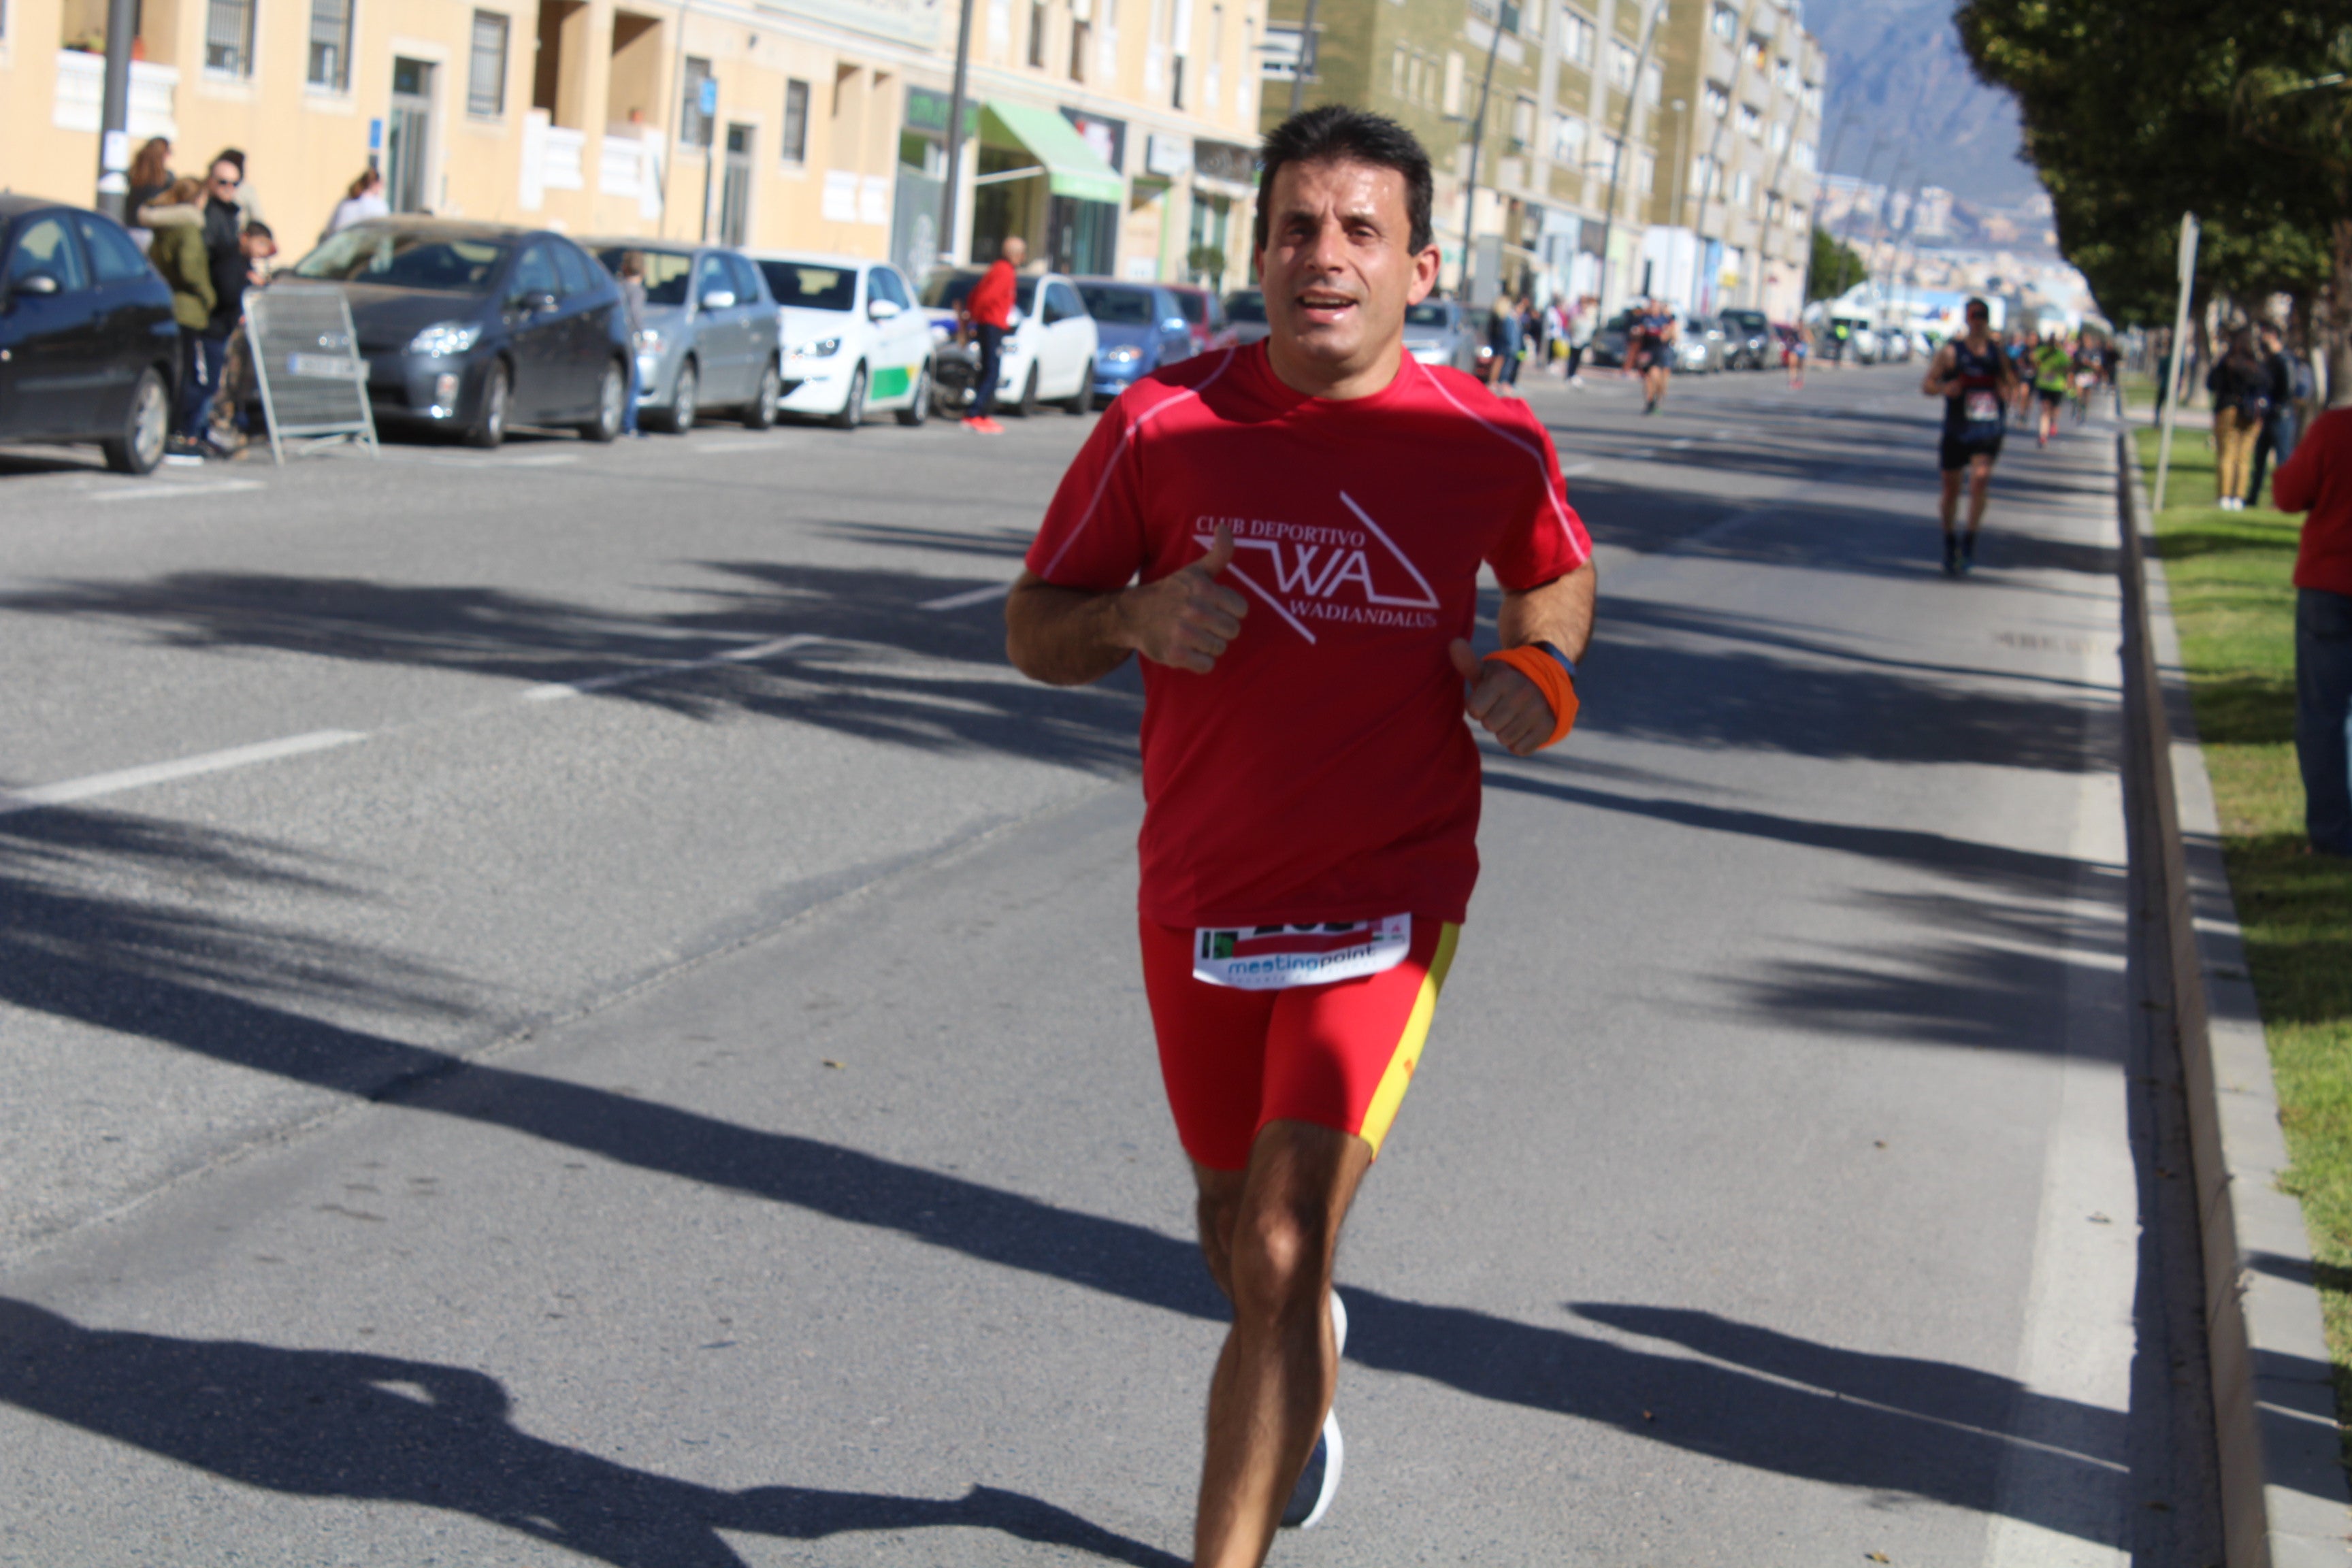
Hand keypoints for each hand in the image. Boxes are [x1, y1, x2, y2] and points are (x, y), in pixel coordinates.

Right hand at [1116, 524, 1248, 673]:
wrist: (1134, 615)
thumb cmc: (1173, 592)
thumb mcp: (1195, 570)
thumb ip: (1218, 552)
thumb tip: (1224, 526)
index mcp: (1204, 588)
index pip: (1241, 610)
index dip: (1230, 611)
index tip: (1214, 608)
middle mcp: (1194, 609)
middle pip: (1233, 630)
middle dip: (1220, 629)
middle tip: (1202, 623)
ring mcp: (1184, 633)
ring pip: (1220, 648)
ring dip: (1209, 645)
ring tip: (1193, 635)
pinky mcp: (1175, 654)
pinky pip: (1206, 665)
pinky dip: (1200, 661)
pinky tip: (1187, 649)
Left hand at [1450, 639, 1556, 755]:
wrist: (1541, 684)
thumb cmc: (1503, 682)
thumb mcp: (1486, 672)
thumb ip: (1467, 663)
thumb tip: (1453, 643)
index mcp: (1503, 679)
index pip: (1474, 711)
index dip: (1476, 708)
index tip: (1487, 698)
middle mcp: (1523, 693)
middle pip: (1489, 725)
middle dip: (1491, 719)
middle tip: (1501, 707)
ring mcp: (1538, 710)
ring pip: (1504, 739)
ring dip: (1505, 731)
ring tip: (1513, 716)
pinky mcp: (1548, 727)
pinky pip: (1520, 749)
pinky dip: (1518, 743)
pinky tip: (1523, 727)